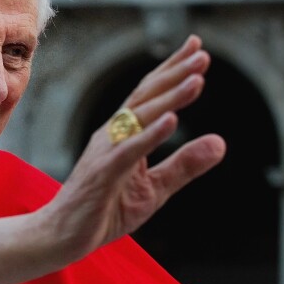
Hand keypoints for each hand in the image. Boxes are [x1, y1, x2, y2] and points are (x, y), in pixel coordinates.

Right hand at [41, 34, 225, 260]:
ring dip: (170, 97)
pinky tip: (172, 120)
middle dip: (175, 74)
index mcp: (124, 134)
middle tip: (203, 54)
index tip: (197, 47)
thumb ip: (185, 165)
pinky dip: (151, 134)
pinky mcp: (103, 174)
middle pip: (146, 97)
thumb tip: (221, 143)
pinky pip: (129, 150)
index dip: (173, 70)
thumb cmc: (104, 209)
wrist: (62, 236)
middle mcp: (113, 134)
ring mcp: (106, 152)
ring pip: (140, 117)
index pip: (151, 95)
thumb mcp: (155, 189)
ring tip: (197, 79)